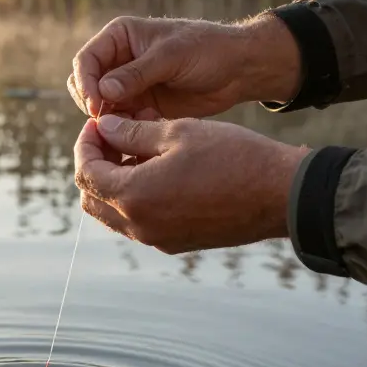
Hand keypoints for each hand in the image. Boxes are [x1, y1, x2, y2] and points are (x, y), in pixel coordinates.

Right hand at [66, 13, 301, 119]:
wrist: (238, 70)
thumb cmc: (208, 50)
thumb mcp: (172, 57)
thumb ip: (137, 73)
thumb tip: (103, 91)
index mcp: (120, 37)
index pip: (87, 61)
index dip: (86, 84)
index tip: (98, 106)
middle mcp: (119, 60)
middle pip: (85, 84)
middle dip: (92, 103)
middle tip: (107, 123)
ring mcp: (128, 85)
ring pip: (100, 106)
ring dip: (109, 119)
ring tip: (131, 126)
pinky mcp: (141, 106)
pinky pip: (120, 121)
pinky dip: (126, 128)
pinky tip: (147, 128)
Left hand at [73, 114, 309, 253]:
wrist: (281, 194)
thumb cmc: (232, 156)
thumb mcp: (177, 132)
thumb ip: (132, 131)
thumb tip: (104, 127)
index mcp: (134, 197)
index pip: (86, 173)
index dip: (86, 144)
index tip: (98, 124)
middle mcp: (140, 226)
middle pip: (92, 199)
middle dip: (95, 164)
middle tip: (112, 136)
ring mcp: (158, 239)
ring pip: (114, 214)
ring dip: (115, 182)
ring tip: (136, 150)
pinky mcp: (177, 242)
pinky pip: (140, 222)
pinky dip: (136, 197)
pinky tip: (158, 170)